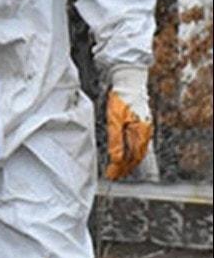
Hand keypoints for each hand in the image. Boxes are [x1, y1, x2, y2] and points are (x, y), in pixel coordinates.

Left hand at [105, 66, 152, 180]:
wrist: (129, 81)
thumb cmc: (121, 98)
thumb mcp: (114, 120)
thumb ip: (116, 140)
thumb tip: (116, 158)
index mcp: (141, 133)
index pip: (131, 157)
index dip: (121, 168)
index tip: (111, 175)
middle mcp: (145, 132)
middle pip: (136, 157)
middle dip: (124, 168)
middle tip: (114, 176)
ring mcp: (144, 128)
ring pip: (138, 151)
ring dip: (128, 162)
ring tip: (118, 169)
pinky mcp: (141, 125)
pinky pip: (138, 144)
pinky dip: (131, 153)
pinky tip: (125, 155)